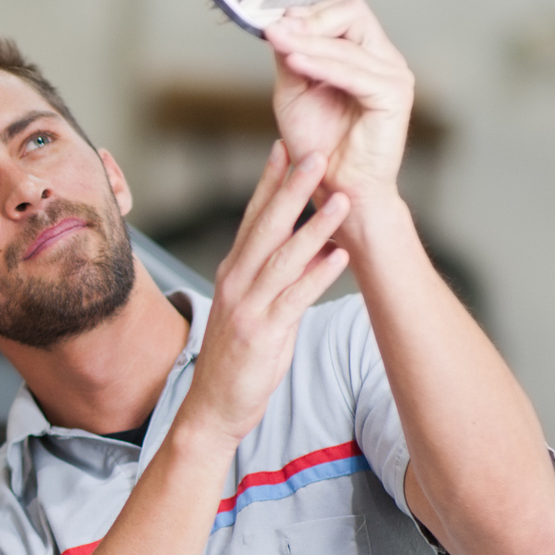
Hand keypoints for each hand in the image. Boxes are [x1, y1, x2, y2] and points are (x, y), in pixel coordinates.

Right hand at [179, 142, 351, 447]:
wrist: (213, 407)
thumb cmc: (236, 358)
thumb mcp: (252, 308)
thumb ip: (276, 275)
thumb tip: (312, 245)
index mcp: (233, 272)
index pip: (251, 217)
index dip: (269, 181)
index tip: (285, 147)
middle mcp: (236, 283)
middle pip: (266, 227)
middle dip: (291, 188)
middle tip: (314, 154)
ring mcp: (247, 308)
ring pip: (283, 258)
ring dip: (315, 226)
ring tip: (341, 200)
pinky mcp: (262, 334)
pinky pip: (294, 299)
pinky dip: (317, 276)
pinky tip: (338, 257)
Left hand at [265, 0, 415, 219]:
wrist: (336, 189)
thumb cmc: (318, 145)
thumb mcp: (294, 92)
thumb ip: (292, 57)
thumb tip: (282, 22)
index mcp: (365, 55)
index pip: (343, 10)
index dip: (308, 11)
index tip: (274, 20)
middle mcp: (384, 59)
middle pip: (354, 12)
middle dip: (310, 19)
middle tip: (276, 28)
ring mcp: (394, 75)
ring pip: (348, 42)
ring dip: (307, 40)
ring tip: (276, 40)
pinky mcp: (394, 96)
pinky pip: (354, 72)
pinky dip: (321, 64)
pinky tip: (294, 61)